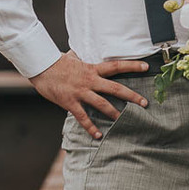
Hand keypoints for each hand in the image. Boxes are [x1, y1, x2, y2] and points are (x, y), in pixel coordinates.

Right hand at [29, 52, 150, 138]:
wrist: (41, 66)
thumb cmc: (57, 62)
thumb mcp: (72, 57)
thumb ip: (79, 58)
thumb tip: (77, 54)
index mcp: (92, 69)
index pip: (116, 66)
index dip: (132, 66)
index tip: (146, 67)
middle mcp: (90, 80)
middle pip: (115, 88)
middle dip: (131, 96)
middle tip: (144, 103)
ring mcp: (81, 92)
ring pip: (102, 104)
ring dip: (114, 113)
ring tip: (125, 121)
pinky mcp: (70, 102)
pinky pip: (83, 117)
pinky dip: (91, 127)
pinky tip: (98, 135)